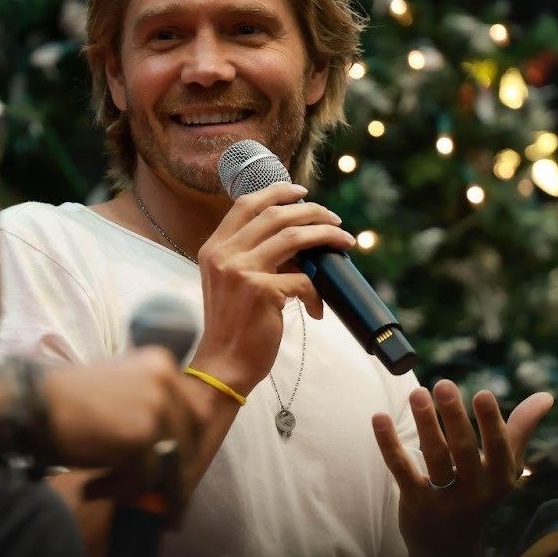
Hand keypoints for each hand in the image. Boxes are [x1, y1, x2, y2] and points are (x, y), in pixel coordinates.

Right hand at [42, 351, 207, 512]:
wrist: (29, 404)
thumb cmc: (64, 399)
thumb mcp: (118, 385)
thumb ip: (150, 405)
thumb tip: (176, 452)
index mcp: (161, 363)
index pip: (196, 411)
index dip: (184, 444)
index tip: (169, 467)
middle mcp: (164, 380)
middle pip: (190, 440)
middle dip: (172, 470)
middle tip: (148, 490)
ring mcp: (155, 407)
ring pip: (166, 464)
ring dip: (139, 483)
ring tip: (104, 486)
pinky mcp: (140, 436)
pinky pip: (143, 479)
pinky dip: (118, 490)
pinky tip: (91, 488)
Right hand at [187, 181, 356, 395]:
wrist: (222, 363)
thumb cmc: (231, 327)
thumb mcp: (230, 283)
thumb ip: (250, 258)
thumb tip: (296, 245)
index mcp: (214, 248)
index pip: (245, 204)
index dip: (277, 192)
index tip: (301, 192)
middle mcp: (224, 254)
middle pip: (275, 215)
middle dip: (311, 211)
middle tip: (334, 220)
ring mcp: (241, 271)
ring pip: (293, 237)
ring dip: (325, 235)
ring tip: (344, 241)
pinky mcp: (262, 291)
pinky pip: (303, 280)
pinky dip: (317, 292)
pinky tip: (318, 307)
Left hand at [372, 380, 554, 556]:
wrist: (449, 551)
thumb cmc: (480, 495)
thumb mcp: (504, 469)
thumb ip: (521, 430)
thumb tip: (547, 396)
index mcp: (499, 479)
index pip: (499, 449)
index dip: (491, 423)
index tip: (482, 393)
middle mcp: (475, 491)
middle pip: (464, 451)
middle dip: (454, 417)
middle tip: (443, 384)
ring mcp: (445, 500)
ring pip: (434, 457)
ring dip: (426, 424)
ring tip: (417, 393)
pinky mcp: (416, 503)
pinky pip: (402, 470)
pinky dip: (390, 444)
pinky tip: (379, 418)